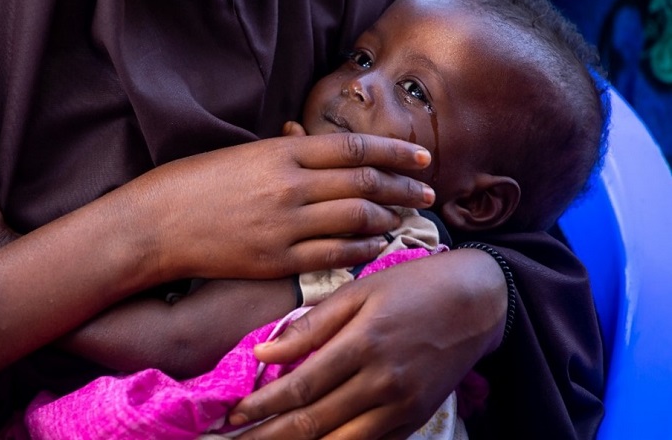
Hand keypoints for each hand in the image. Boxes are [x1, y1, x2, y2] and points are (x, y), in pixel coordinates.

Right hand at [115, 132, 433, 280]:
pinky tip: (375, 244)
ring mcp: (285, 226)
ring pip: (356, 220)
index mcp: (282, 153)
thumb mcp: (243, 153)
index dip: (395, 152)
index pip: (354, 148)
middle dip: (404, 187)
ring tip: (403, 218)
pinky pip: (334, 254)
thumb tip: (320, 149)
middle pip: (365, 184)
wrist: (155, 224)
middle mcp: (290, 186)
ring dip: (387, 218)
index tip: (422, 158)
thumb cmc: (193, 182)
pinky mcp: (276, 260)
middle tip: (428, 192)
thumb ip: (286, 152)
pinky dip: (363, 248)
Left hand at [229, 249, 506, 438]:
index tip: (232, 414)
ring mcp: (402, 407)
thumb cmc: (412, 286)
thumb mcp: (359, 290)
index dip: (261, 406)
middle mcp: (383, 383)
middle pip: (314, 423)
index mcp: (363, 345)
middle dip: (269, 437)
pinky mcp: (415, 419)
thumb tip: (263, 350)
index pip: (300, 388)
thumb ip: (311, 324)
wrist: (477, 301)